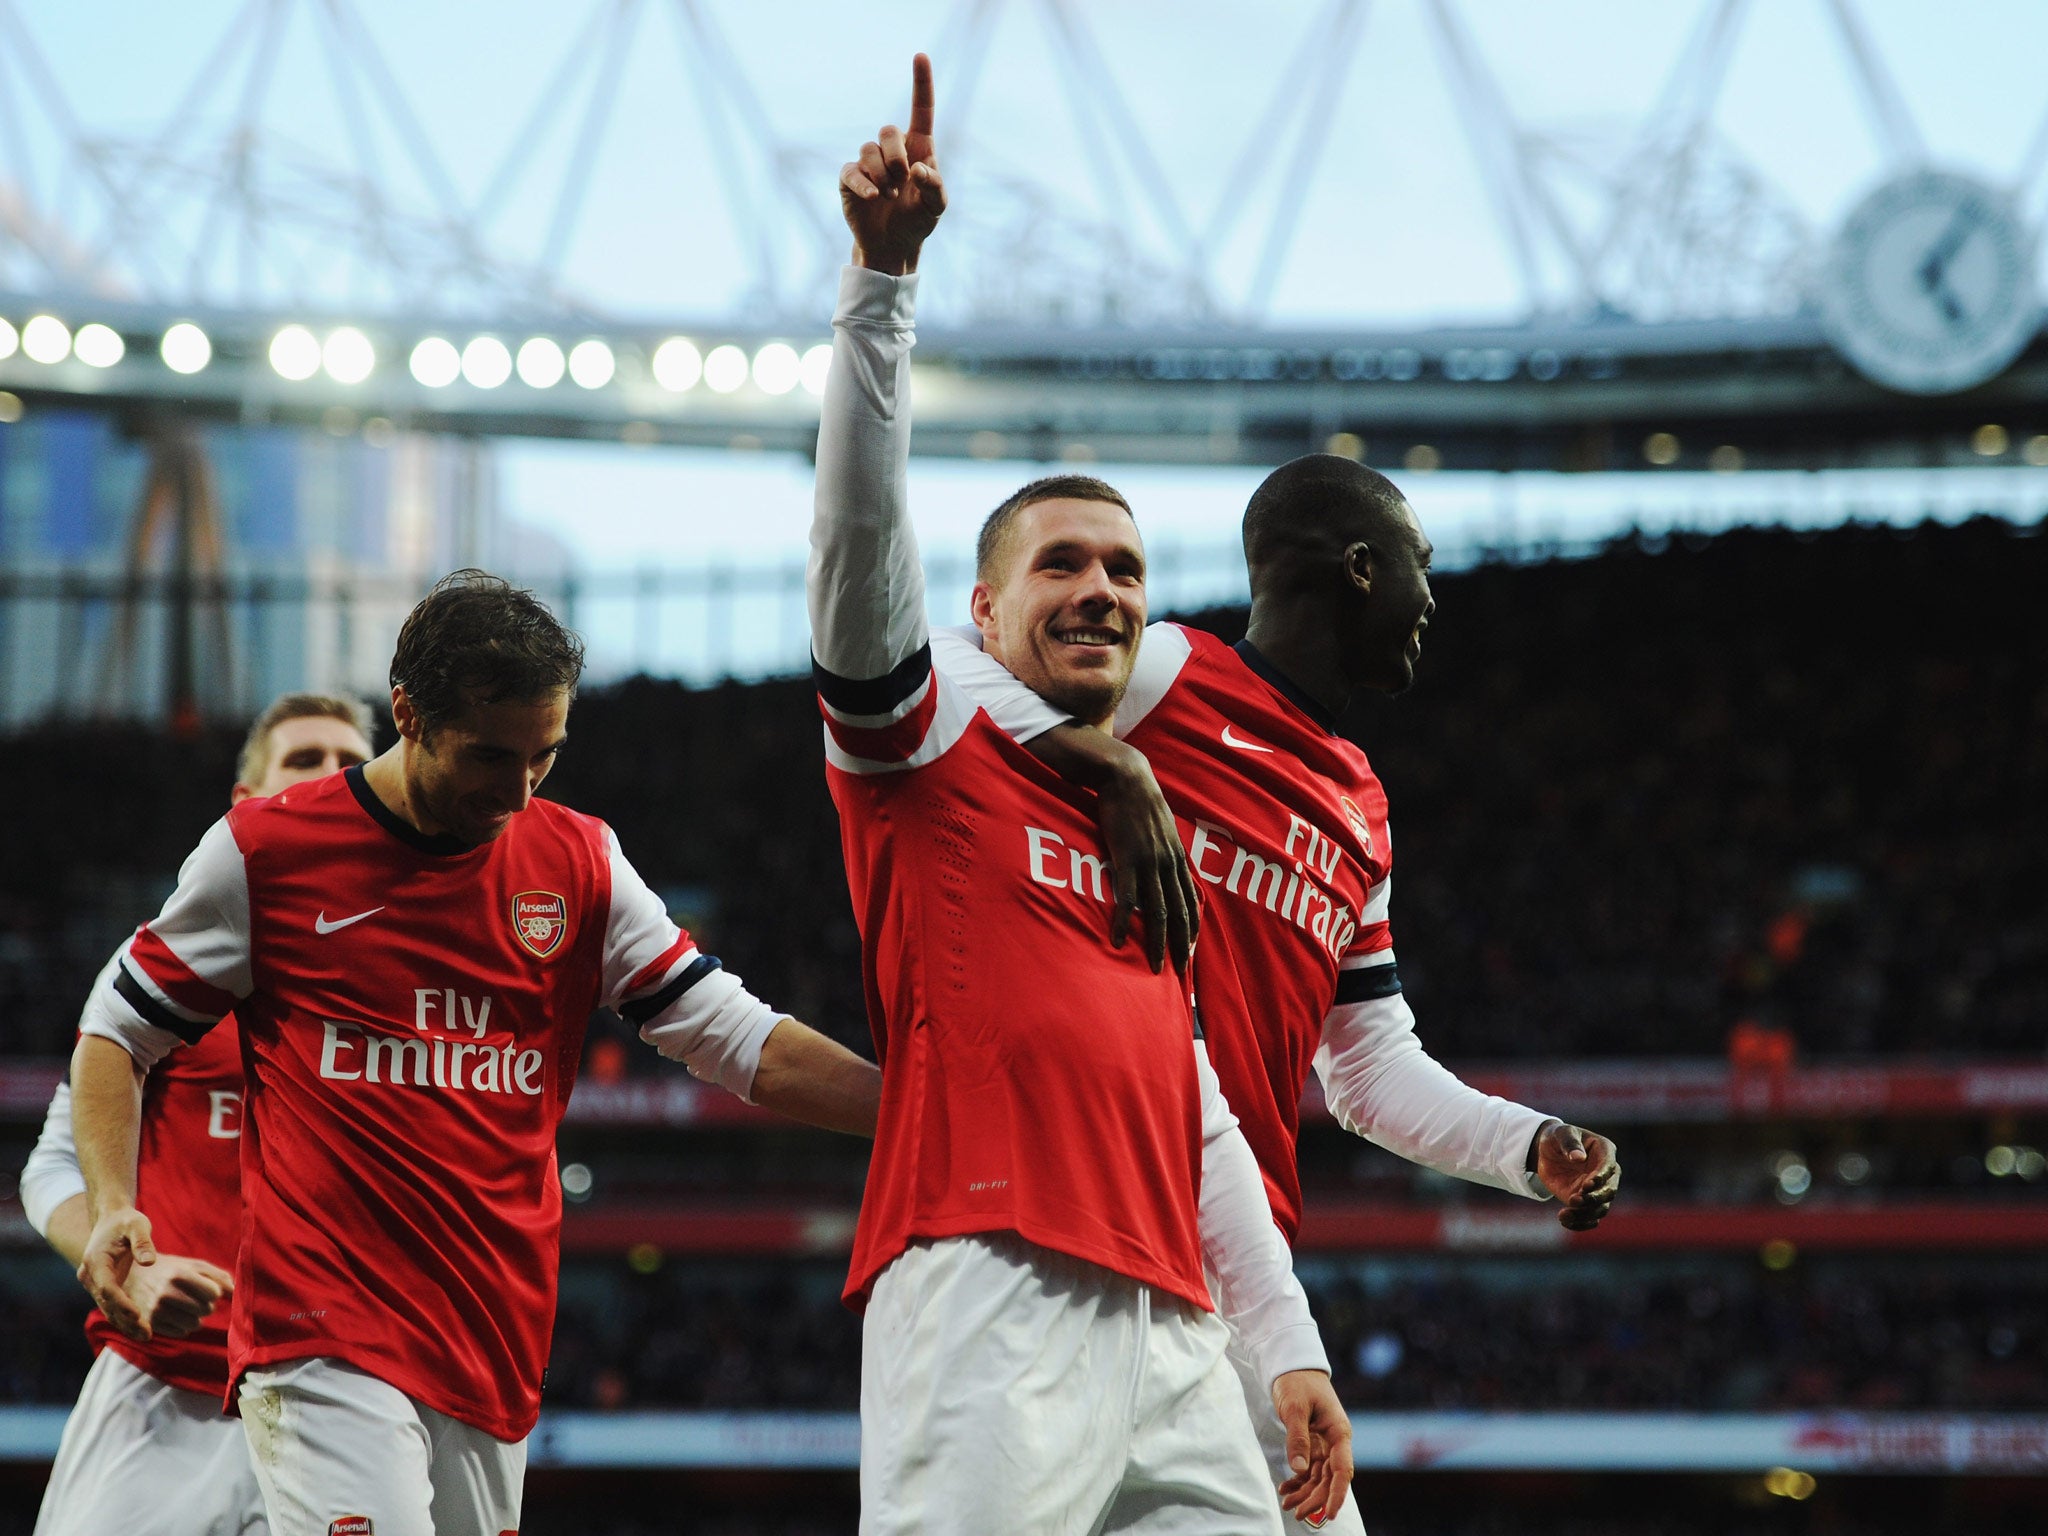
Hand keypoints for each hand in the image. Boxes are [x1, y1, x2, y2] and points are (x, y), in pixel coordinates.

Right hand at [76, 1206, 159, 1340]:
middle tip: (146, 1334)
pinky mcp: (103, 1287)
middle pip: (106, 1303)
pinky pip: (112, 1306)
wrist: (111, 1220)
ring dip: (125, 1324)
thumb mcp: (137, 1224)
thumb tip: (150, 1261)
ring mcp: (94, 1283)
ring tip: (147, 1336)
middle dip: (126, 1320)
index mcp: (95, 1261)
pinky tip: (142, 1328)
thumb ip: (142, 1241)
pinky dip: (125, 1318)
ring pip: (108, 1309)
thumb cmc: (126, 1221)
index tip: (137, 1315)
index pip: (107, 1287)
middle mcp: (90, 1275)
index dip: (122, 1303)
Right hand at [125, 1252, 233, 1338]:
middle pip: (206, 1310)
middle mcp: (166, 1293)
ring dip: (195, 1317)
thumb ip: (218, 1276)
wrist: (131, 1277)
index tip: (207, 1288)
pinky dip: (183, 1326)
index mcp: (179, 1274)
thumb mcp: (193, 1265)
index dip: (214, 1292)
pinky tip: (175, 1314)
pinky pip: (180, 1333)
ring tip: (185, 1306)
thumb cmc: (170, 1269)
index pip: (214, 1293)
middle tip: (195, 1298)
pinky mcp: (149, 1324)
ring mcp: (156, 1310)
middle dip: (205, 1305)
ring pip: (195, 1324)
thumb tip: (237, 1292)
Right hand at [840, 53, 946, 274]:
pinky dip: (864, 184)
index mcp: (918, 148)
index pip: (922, 110)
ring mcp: (869, 162)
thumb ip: (935, 186)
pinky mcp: (851, 178)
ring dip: (882, 175)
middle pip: (888, 131)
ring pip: (869, 150)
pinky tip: (873, 198)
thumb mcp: (937, 207)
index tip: (920, 55)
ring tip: (888, 196)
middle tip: (902, 181)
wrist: (893, 245)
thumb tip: (917, 169)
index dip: (921, 82)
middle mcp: (892, 150)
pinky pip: (852, 170)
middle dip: (896, 157)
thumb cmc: (918, 221)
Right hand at [1027, 725, 1198, 973]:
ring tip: (1155, 967)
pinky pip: (1128, 898)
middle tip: (1180, 973)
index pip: (1191, 901)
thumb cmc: (1139, 800)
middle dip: (1181, 945)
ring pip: (1159, 911)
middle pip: (1180, 912)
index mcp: (1177, 857)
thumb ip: (1163, 847)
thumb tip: (1164, 863)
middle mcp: (1169, 863)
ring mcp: (1150, 862)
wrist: (1126, 776)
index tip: (1191, 951)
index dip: (1192, 929)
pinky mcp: (1127, 859)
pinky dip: (1125, 922)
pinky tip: (1119, 941)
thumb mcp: (1160, 825)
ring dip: (1158, 943)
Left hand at [1272, 1369, 1353, 1526]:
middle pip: (1329, 1478)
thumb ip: (1297, 1438)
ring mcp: (1324, 1444)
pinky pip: (1308, 1468)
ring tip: (1287, 1504)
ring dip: (1305, 1492)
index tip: (1329, 1514)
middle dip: (1315, 1498)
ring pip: (1318, 1477)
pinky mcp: (1312, 1443)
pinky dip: (1298, 1480)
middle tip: (1296, 1514)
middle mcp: (1335, 1442)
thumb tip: (1299, 1469)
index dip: (1337, 1494)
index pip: (1342, 1470)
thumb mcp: (1295, 1408)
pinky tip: (1286, 1489)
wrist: (1293, 1367)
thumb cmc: (1297, 1382)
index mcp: (1339, 1432)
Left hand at [1534, 1121, 1619, 1230]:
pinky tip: (1565, 1221)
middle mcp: (1606, 1173)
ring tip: (1564, 1214)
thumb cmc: (1558, 1137)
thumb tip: (1579, 1158)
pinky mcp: (1586, 1202)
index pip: (1609, 1167)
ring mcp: (1597, 1190)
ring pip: (1600, 1208)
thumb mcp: (1561, 1133)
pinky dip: (1579, 1223)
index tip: (1587, 1185)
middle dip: (1594, 1198)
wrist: (1547, 1152)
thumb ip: (1570, 1143)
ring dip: (1584, 1214)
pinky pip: (1590, 1218)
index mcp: (1605, 1151)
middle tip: (1574, 1200)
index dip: (1601, 1177)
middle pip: (1609, 1191)